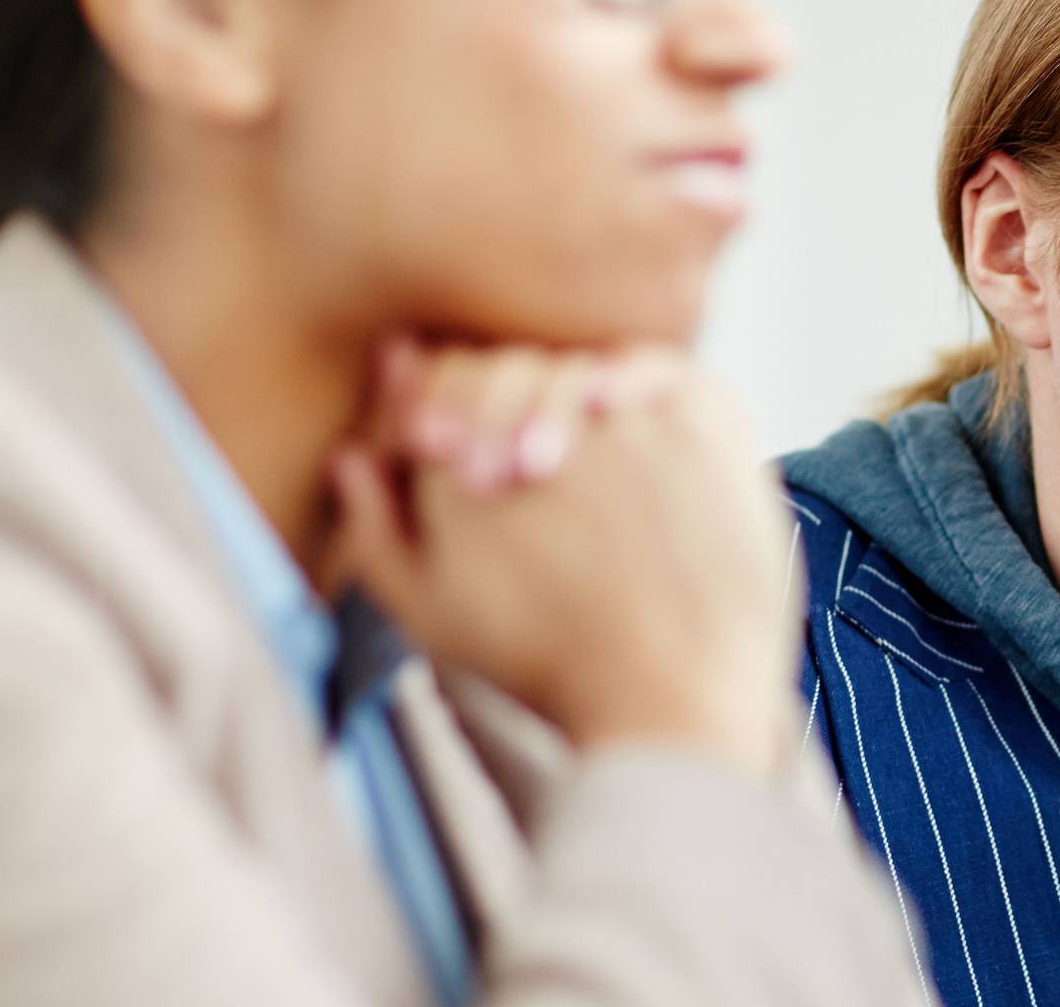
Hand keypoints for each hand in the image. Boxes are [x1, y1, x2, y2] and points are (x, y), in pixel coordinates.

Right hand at [326, 338, 797, 774]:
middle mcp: (544, 424)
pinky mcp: (708, 426)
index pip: (446, 371)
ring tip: (579, 463)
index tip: (463, 443)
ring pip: (589, 362)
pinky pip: (668, 372)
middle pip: (516, 365)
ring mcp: (632, 419)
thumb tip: (351, 453)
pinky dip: (647, 384)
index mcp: (459, 465)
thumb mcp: (432, 615)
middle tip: (523, 462)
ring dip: (575, 393)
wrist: (670, 697)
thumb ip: (378, 528)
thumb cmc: (545, 666)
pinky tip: (634, 430)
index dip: (451, 400)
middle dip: (508, 401)